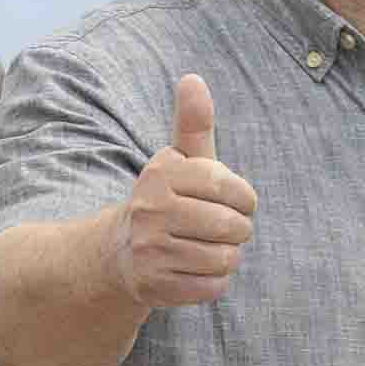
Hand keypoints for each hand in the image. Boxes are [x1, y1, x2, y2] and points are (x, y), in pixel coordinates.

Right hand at [119, 69, 258, 309]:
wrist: (120, 252)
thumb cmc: (168, 200)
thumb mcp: (180, 161)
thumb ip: (194, 124)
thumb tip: (193, 78)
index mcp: (162, 173)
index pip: (235, 190)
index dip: (244, 200)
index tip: (229, 200)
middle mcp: (150, 209)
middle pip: (234, 226)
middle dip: (235, 230)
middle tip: (212, 227)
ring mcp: (150, 248)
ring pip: (226, 258)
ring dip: (224, 256)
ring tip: (199, 246)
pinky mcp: (155, 284)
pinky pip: (214, 287)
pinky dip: (212, 282)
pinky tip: (190, 268)